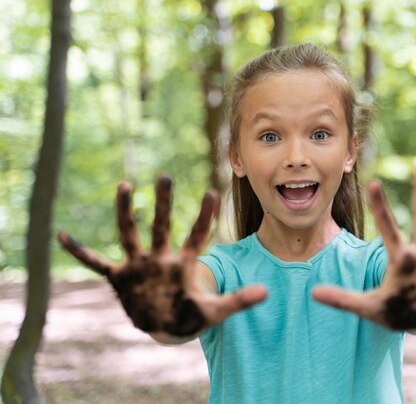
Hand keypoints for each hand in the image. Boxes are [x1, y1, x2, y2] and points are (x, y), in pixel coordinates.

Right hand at [58, 176, 266, 337]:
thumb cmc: (192, 316)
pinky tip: (60, 235)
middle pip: (161, 226)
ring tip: (123, 184)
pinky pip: (95, 261)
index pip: (197, 235)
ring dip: (125, 212)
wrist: (167, 326)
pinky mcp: (120, 277)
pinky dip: (79, 250)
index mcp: (183, 264)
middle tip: (164, 176)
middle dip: (162, 203)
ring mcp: (139, 265)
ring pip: (130, 233)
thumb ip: (239, 300)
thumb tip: (268, 292)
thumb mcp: (216, 311)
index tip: (211, 191)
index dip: (204, 216)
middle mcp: (160, 259)